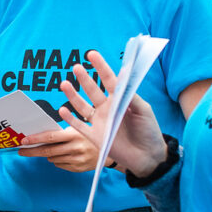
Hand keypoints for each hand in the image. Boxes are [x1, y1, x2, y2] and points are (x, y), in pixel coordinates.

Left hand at [16, 125, 100, 172]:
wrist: (109, 150)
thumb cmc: (89, 136)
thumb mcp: (78, 128)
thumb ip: (62, 132)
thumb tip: (40, 136)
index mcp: (74, 134)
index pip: (50, 137)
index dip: (35, 139)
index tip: (23, 141)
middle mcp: (75, 148)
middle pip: (48, 151)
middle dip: (33, 151)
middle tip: (21, 151)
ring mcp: (77, 160)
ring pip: (53, 159)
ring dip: (48, 155)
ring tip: (51, 149)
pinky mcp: (79, 168)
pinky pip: (60, 165)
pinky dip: (57, 160)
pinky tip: (63, 155)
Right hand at [58, 54, 166, 177]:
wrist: (148, 157)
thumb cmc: (149, 131)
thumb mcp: (144, 111)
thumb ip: (132, 96)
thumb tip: (121, 80)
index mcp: (120, 100)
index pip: (109, 80)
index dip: (100, 67)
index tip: (92, 55)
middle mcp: (107, 108)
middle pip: (93, 90)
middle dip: (84, 79)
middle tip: (76, 67)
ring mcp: (100, 122)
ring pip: (82, 106)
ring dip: (73, 95)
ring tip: (64, 84)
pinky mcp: (95, 136)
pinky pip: (79, 126)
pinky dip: (70, 119)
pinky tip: (62, 110)